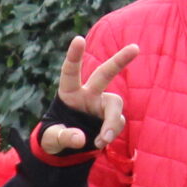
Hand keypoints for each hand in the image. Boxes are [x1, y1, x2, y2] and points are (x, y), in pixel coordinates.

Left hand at [37, 39, 140, 155]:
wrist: (69, 148)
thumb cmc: (56, 136)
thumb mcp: (52, 139)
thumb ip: (63, 137)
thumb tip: (80, 139)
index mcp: (69, 92)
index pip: (70, 72)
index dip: (74, 56)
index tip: (78, 39)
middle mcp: (88, 94)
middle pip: (105, 74)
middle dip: (119, 60)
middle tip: (135, 47)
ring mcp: (102, 104)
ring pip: (115, 104)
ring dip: (112, 122)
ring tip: (103, 139)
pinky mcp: (111, 117)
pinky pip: (117, 123)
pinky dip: (111, 133)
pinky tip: (100, 142)